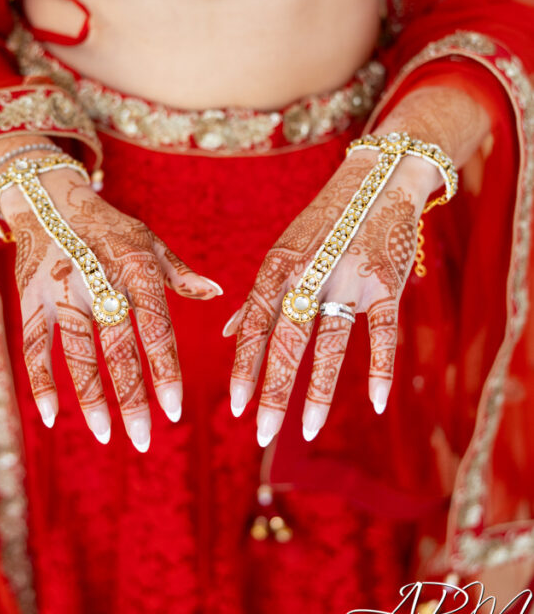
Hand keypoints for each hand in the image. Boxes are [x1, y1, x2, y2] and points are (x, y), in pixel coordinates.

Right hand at [0, 169, 221, 450]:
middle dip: (131, 397)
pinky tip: (51, 416)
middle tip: (143, 439)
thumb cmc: (108, 226)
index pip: (155, 326)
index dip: (164, 369)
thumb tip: (217, 294)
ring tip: (106, 435)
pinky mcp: (30, 297)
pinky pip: (33, 345)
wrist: (47, 197)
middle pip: (117, 348)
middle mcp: (99, 280)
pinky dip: (40, 381)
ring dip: (91, 397)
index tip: (174, 409)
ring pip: (77, 353)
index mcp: (134, 267)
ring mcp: (61, 290)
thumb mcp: (147, 240)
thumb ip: (179, 273)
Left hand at [226, 150, 439, 446]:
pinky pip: (383, 332)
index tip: (234, 404)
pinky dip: (381, 368)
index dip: (244, 365)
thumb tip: (225, 334)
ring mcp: (349, 278)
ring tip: (305, 430)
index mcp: (279, 267)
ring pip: (330, 342)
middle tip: (260, 433)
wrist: (379, 181)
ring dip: (317, 390)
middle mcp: (309, 273)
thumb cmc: (324, 223)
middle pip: (287, 340)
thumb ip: (257, 298)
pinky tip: (374, 402)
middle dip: (272, 390)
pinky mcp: (387, 282)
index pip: (255, 324)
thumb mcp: (284, 254)